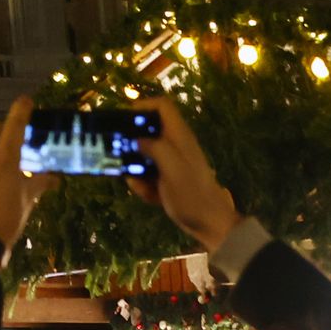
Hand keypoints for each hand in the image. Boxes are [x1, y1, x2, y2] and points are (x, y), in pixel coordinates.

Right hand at [132, 95, 240, 249]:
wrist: (210, 224)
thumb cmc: (192, 194)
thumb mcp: (173, 168)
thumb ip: (155, 147)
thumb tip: (137, 140)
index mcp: (178, 137)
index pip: (162, 106)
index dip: (143, 106)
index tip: (124, 119)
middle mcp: (174, 145)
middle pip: (148, 131)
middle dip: (132, 145)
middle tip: (120, 156)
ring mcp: (171, 163)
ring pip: (143, 156)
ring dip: (135, 170)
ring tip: (138, 185)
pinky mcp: (167, 179)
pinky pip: (147, 175)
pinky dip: (144, 185)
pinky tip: (150, 197)